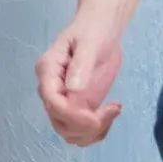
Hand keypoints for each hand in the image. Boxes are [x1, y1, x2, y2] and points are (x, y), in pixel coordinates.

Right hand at [35, 20, 125, 146]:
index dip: (72, 115)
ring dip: (91, 132)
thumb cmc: (93, 30)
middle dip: (85, 127)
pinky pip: (81, 130)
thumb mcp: (89, 42)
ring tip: (113, 111)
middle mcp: (51, 89)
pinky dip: (97, 132)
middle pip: (59, 123)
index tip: (96, 116)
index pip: (52, 102)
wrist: (101, 28)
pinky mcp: (77, 107)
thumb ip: (81, 64)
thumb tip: (73, 89)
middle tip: (112, 110)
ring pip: (69, 132)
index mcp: (48, 71)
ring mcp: (63, 100)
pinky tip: (112, 112)